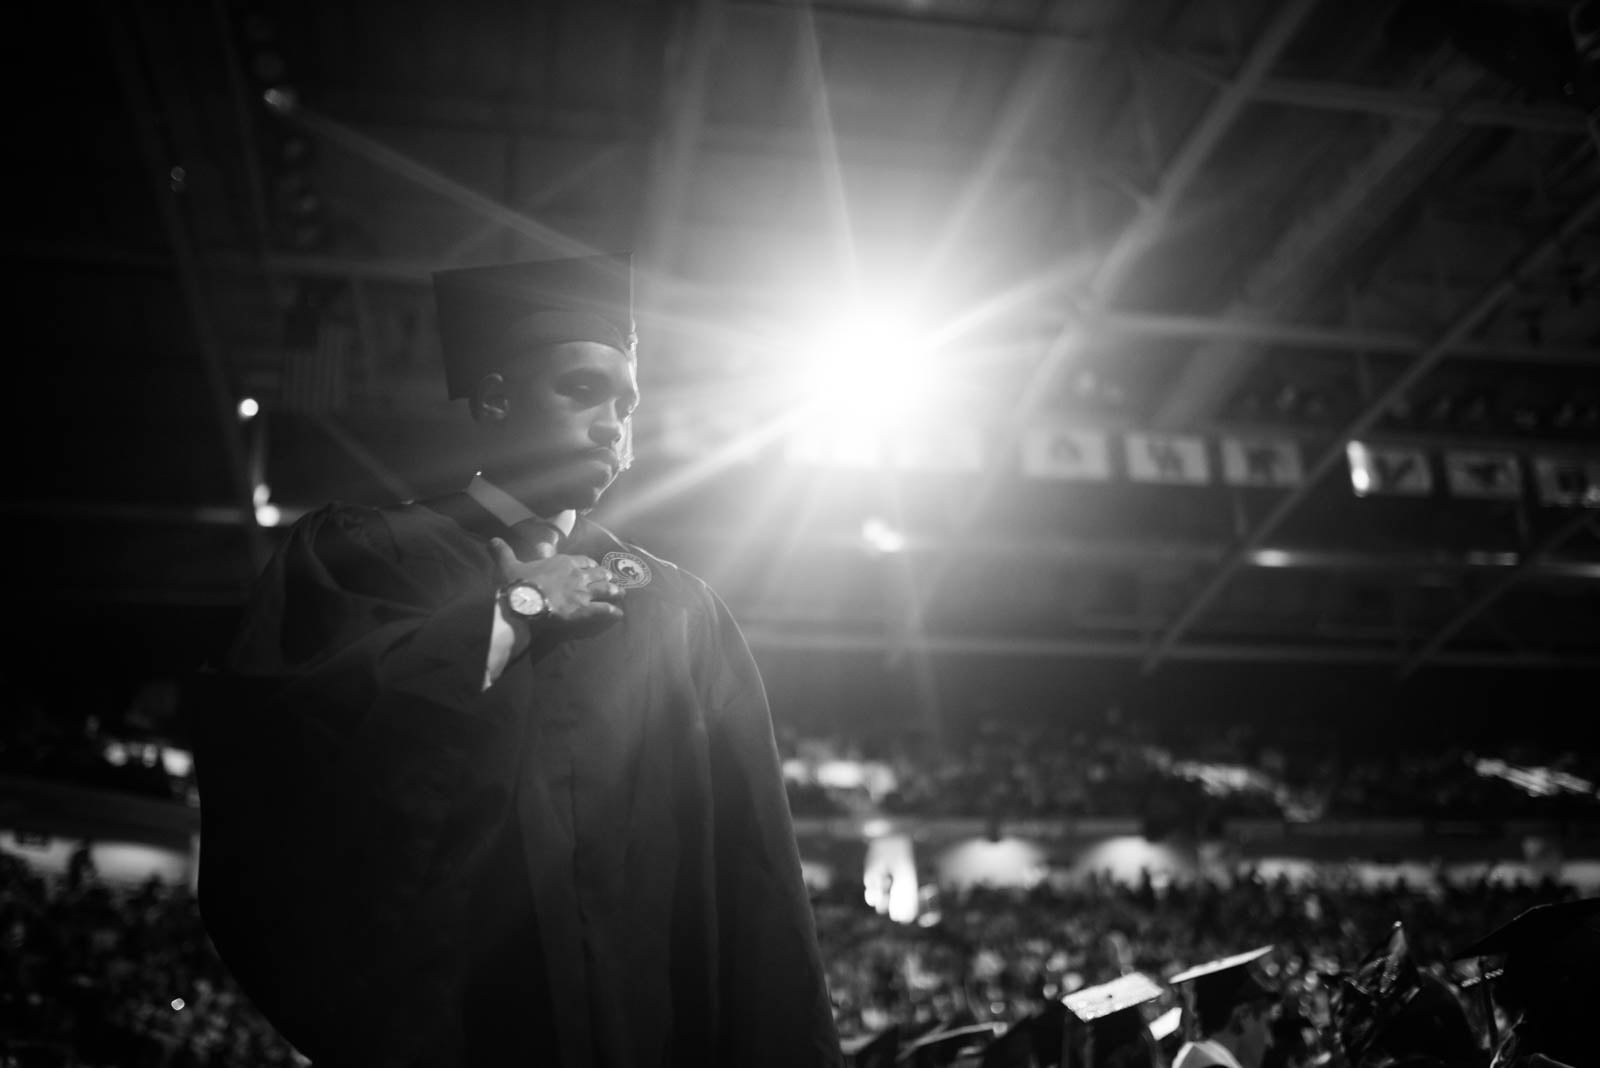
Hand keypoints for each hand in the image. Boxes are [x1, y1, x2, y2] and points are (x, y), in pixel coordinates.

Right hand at [488, 537, 624, 626]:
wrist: (523, 603)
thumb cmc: (516, 584)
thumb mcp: (507, 565)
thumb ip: (502, 552)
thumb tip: (492, 540)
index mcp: (562, 562)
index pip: (582, 560)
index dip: (589, 564)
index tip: (592, 566)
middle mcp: (577, 575)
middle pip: (598, 573)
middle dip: (606, 576)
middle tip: (613, 580)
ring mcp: (583, 592)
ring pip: (606, 589)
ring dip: (615, 591)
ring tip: (622, 594)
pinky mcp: (586, 610)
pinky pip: (605, 610)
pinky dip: (613, 612)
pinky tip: (619, 614)